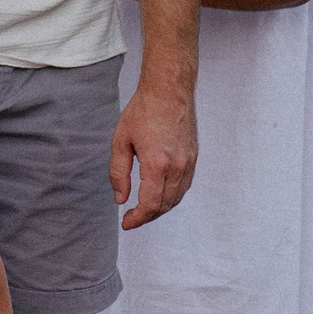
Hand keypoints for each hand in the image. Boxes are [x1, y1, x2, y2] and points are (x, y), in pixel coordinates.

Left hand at [109, 80, 197, 228]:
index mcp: (157, 164)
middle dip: (147, 217)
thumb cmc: (143, 111)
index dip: (137, 219)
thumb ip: (118, 173)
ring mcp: (188, 162)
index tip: (126, 223)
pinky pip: (184, 186)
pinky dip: (172, 196)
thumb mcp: (121, 141)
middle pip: (164, 205)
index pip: (150, 204)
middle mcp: (177, 167)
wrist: (169, 90)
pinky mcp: (194, 157)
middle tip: (131, 218)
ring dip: (160, 208)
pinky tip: (159, 195)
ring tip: (143, 209)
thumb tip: (121, 199)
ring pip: (176, 198)